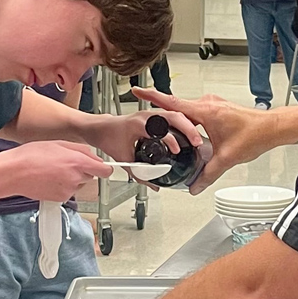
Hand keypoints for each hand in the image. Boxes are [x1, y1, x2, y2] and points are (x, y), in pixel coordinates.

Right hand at [0, 141, 111, 200]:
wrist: (13, 173)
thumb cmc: (31, 156)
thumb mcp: (59, 144)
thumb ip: (81, 150)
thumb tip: (94, 157)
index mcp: (77, 162)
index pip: (104, 170)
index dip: (105, 168)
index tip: (102, 167)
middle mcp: (75, 178)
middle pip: (90, 176)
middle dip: (82, 170)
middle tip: (64, 163)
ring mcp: (69, 190)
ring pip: (79, 184)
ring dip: (72, 178)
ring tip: (54, 170)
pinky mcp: (61, 198)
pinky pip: (69, 191)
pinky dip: (63, 186)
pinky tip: (50, 179)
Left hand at [87, 107, 203, 163]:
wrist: (100, 128)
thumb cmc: (108, 138)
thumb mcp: (124, 159)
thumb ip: (140, 174)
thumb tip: (154, 185)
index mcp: (138, 124)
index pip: (161, 129)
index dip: (171, 140)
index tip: (177, 151)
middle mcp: (146, 115)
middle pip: (174, 115)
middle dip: (188, 128)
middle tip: (197, 141)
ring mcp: (150, 114)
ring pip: (175, 113)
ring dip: (187, 125)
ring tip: (196, 139)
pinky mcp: (153, 116)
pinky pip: (172, 115)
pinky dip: (182, 123)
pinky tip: (189, 133)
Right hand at [130, 88, 274, 193]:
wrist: (272, 128)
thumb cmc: (254, 135)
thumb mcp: (227, 158)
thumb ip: (208, 174)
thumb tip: (195, 185)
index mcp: (205, 111)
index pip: (171, 103)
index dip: (152, 97)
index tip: (137, 90)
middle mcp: (207, 104)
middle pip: (177, 109)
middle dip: (162, 116)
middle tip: (149, 122)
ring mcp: (212, 105)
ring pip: (187, 112)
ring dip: (177, 121)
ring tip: (166, 132)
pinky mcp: (217, 110)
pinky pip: (196, 114)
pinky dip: (189, 122)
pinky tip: (188, 134)